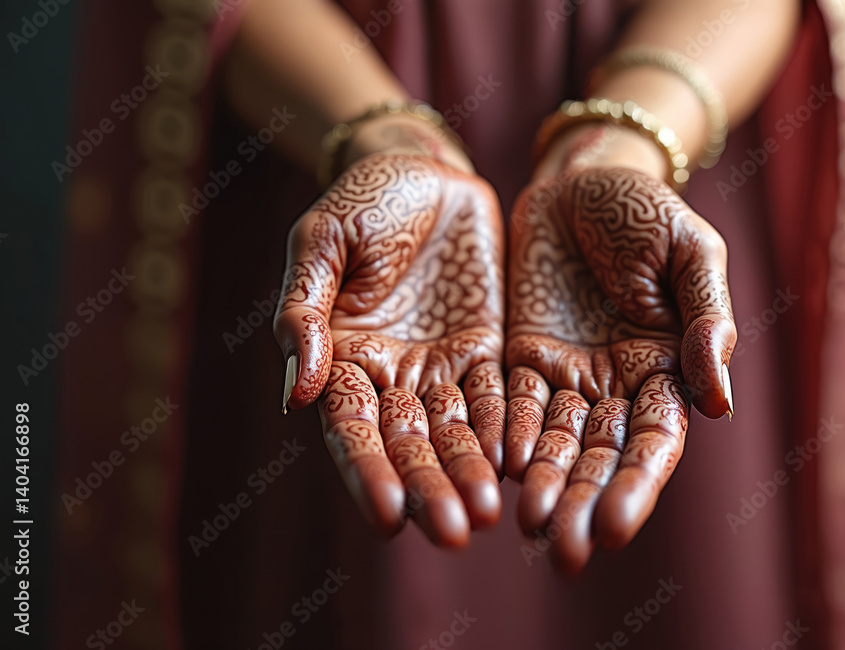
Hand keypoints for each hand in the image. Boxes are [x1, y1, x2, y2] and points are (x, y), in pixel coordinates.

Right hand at [274, 153, 505, 547]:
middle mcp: (391, 375)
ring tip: (490, 515)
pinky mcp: (487, 351)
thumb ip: (305, 310)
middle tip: (454, 533)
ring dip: (470, 474)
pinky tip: (520, 465)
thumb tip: (296, 395)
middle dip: (428, 488)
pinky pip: (498, 397)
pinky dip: (506, 430)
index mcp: (341, 357)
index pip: (353, 427)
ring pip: (457, 432)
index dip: (368, 471)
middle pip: (409, 444)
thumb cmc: (363, 198)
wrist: (425, 170)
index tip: (388, 516)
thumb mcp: (322, 240)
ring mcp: (442, 367)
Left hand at [505, 163, 735, 572]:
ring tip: (529, 528)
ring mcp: (565, 374)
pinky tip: (495, 471)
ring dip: (543, 485)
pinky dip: (504, 437)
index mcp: (665, 367)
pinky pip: (509, 404)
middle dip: (583, 502)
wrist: (579, 177)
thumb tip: (718, 401)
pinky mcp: (519, 356)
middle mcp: (615, 384)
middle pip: (599, 455)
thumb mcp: (690, 251)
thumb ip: (705, 319)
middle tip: (563, 553)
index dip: (634, 483)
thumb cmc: (645, 209)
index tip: (612, 526)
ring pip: (553, 442)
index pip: (653, 440)